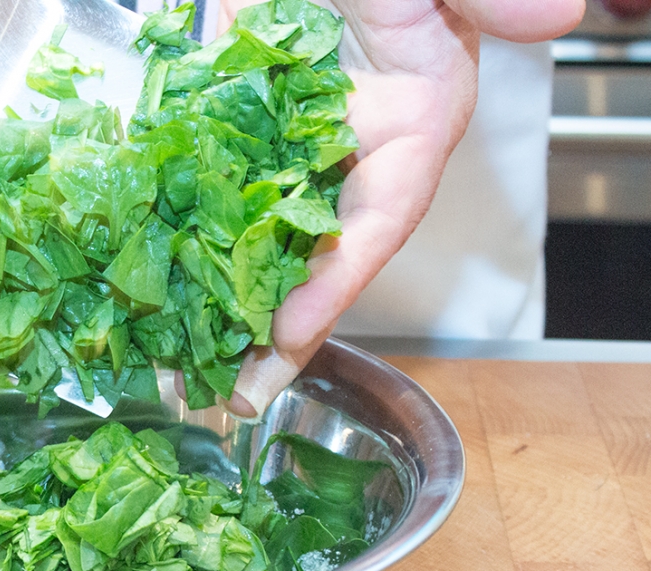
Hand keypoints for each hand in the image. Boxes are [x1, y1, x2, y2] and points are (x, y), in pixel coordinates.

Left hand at [217, 0, 584, 417]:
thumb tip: (556, 11)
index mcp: (412, 119)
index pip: (379, 218)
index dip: (336, 282)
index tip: (288, 337)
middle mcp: (347, 152)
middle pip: (310, 255)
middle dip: (268, 331)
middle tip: (225, 398)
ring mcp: (282, 149)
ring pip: (250, 242)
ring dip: (216, 308)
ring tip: (176, 372)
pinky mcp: (229, 135)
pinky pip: (203, 202)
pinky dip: (178, 250)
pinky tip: (148, 297)